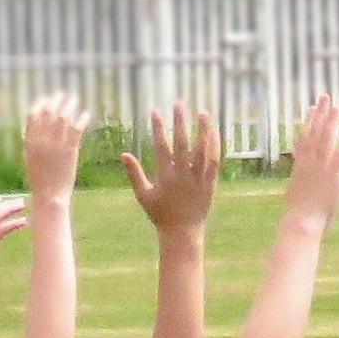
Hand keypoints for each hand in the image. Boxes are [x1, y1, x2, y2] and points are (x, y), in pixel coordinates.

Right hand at [22, 92, 89, 198]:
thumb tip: (33, 130)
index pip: (32, 115)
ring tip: (73, 100)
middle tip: (62, 95)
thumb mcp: (30, 158)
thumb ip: (32, 142)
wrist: (49, 195)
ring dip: (68, 105)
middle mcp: (42, 140)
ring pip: (63, 117)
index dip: (40, 104)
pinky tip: (86, 113)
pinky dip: (81, 118)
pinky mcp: (70, 150)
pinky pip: (76, 129)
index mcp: (30, 141)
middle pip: (48, 112)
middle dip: (55, 100)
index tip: (46, 99)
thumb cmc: (40, 180)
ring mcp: (56, 145)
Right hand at [122, 104, 221, 239]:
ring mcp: (198, 179)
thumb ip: (134, 174)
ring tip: (203, 112)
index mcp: (166, 176)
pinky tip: (214, 133)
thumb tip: (123, 154)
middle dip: (179, 122)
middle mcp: (183, 175)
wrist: (182, 233)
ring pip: (202, 150)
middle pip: (182, 143)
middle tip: (179, 103)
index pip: (161, 147)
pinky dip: (214, 147)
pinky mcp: (210, 184)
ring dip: (202, 130)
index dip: (158, 128)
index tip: (156, 111)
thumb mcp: (144, 195)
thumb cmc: (161, 215)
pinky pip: (214, 162)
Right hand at [284, 94, 338, 222]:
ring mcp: (321, 166)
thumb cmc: (299, 212)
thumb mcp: (296, 189)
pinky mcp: (333, 174)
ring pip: (326, 138)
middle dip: (321, 114)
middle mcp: (309, 160)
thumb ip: (299, 178)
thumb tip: (298, 175)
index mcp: (300, 163)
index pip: (304, 137)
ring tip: (337, 107)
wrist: (302, 220)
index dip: (309, 121)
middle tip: (326, 98)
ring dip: (332, 122)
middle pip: (315, 131)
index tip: (312, 109)